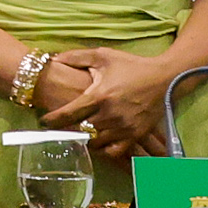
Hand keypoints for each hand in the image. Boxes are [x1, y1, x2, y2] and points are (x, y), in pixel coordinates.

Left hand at [41, 48, 179, 158]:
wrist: (164, 78)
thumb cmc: (130, 66)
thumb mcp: (102, 55)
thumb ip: (75, 57)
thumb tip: (52, 59)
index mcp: (99, 96)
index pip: (68, 114)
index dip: (52, 120)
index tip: (43, 122)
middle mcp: (110, 115)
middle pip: (80, 132)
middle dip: (68, 131)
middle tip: (59, 129)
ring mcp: (124, 128)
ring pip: (96, 143)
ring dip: (85, 140)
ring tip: (77, 135)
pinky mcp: (135, 135)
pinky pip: (114, 151)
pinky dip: (104, 149)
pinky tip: (98, 142)